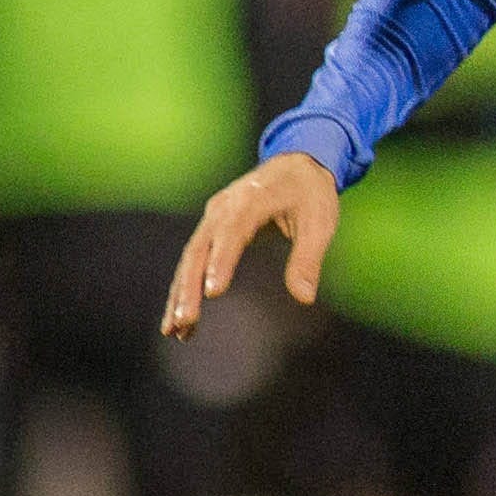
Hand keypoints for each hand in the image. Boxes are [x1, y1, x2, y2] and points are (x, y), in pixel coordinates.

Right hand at [162, 152, 340, 338]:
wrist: (297, 164)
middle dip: (189, 288)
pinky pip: (194, 260)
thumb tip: (304, 298)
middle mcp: (223, 208)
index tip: (212, 292)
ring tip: (174, 331)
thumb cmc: (311, 194)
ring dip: (180, 294)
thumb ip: (308, 259)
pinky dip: (185, 287)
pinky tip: (181, 318)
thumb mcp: (320, 223)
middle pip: (199, 251)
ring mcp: (213, 218)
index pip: (231, 233)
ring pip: (190, 259)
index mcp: (250, 201)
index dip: (221, 262)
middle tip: (184, 322)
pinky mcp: (211, 228)